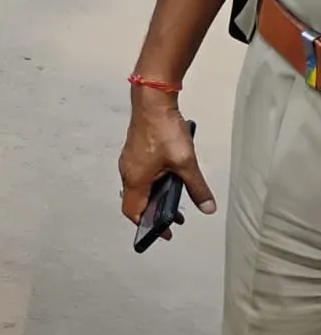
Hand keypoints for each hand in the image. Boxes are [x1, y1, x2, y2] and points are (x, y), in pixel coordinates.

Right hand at [118, 90, 215, 235]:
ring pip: (138, 188)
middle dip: (154, 212)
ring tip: (176, 198)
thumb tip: (207, 208)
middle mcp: (127, 172)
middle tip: (176, 218)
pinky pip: (140, 175)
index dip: (147, 225)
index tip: (165, 232)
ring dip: (155, 197)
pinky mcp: (134, 151)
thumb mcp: (186, 163)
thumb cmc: (165, 132)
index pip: (133, 212)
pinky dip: (152, 184)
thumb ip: (196, 188)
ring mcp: (129, 161)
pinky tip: (169, 177)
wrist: (152, 102)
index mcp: (136, 179)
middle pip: (135, 201)